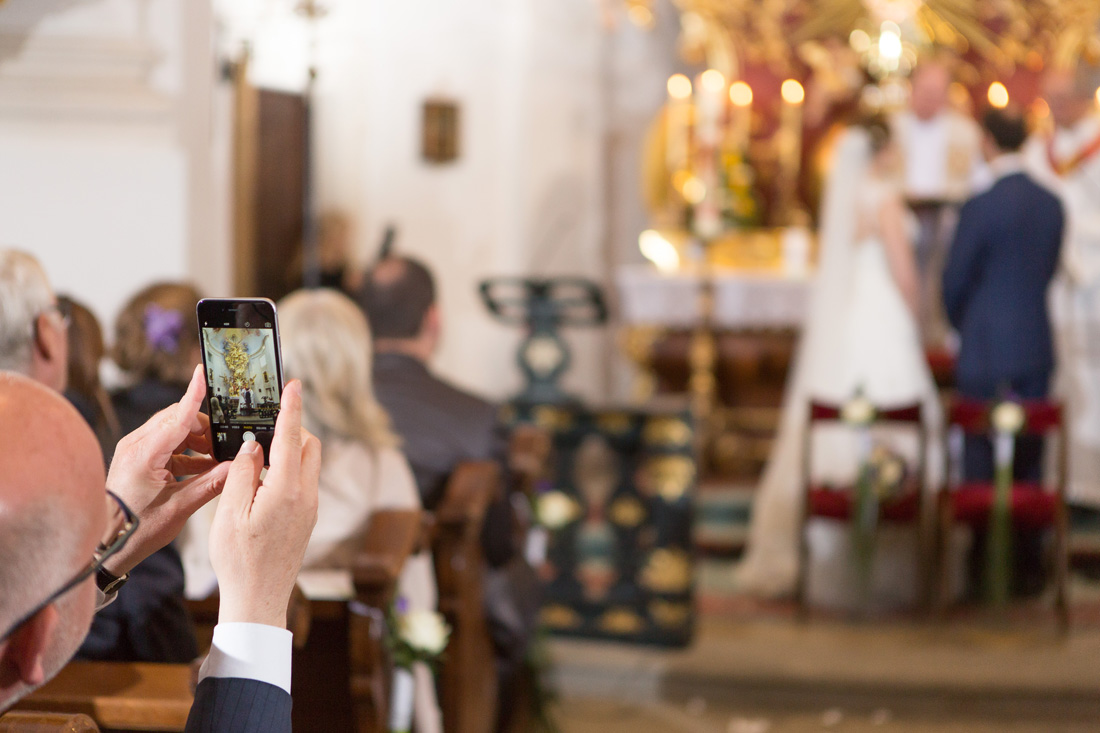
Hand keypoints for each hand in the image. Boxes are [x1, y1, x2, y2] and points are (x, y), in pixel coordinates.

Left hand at [104, 365, 230, 575]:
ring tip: (216, 462)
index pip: (177, 416)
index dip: (193, 393)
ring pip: (174, 430)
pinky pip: (167, 444)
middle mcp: (136, 445)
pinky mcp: (137, 458)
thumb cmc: (137, 529)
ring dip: (197, 441)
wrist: (106, 545)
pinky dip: (187, 452)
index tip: (202, 373)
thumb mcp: (180, 508)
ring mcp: (135, 450)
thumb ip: (212, 483)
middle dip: (205, 428)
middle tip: (224, 447)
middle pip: (178, 418)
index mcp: (145, 453)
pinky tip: (203, 469)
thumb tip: (239, 467)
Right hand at [209, 380, 320, 628]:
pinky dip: (290, 470)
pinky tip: (265, 478)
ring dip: (291, 450)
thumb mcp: (230, 514)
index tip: (294, 384)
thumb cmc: (239, 560)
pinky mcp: (308, 518)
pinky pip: (304, 482)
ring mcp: (310, 508)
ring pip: (308, 464)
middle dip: (292, 428)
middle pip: (308, 446)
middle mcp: (306, 495)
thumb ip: (242, 474)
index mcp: (286, 490)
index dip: (291, 408)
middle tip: (265, 423)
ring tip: (260, 452)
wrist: (259, 600)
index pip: (291, 437)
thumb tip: (252, 446)